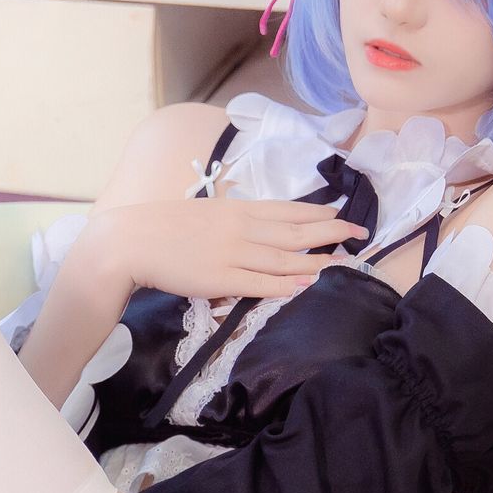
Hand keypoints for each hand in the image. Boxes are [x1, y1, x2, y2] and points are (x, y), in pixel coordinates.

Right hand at [87, 198, 366, 300]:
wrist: (131, 241)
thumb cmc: (165, 226)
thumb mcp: (206, 212)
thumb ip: (235, 218)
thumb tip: (263, 225)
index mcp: (236, 209)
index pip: (288, 210)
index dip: (319, 213)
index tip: (343, 213)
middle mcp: (241, 229)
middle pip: (295, 232)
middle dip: (331, 233)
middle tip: (360, 234)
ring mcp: (232, 255)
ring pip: (285, 258)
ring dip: (317, 260)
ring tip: (344, 260)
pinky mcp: (221, 280)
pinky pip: (261, 283)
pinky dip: (286, 283)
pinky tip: (307, 283)